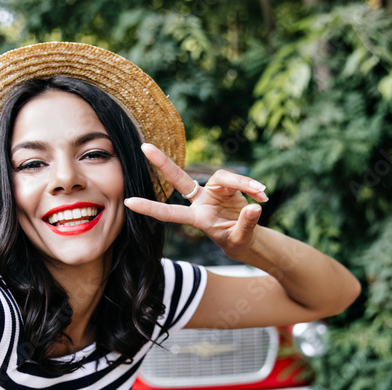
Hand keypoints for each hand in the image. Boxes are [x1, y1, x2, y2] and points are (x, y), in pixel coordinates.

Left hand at [124, 143, 268, 259]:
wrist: (246, 236)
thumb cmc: (237, 240)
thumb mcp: (241, 238)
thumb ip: (246, 224)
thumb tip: (254, 207)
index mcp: (197, 219)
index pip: (170, 213)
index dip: (151, 208)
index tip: (128, 202)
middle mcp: (200, 201)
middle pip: (180, 179)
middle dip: (163, 163)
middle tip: (145, 147)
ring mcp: (212, 191)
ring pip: (223, 177)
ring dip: (244, 184)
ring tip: (262, 194)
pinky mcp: (226, 184)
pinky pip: (238, 179)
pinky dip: (252, 186)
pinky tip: (263, 196)